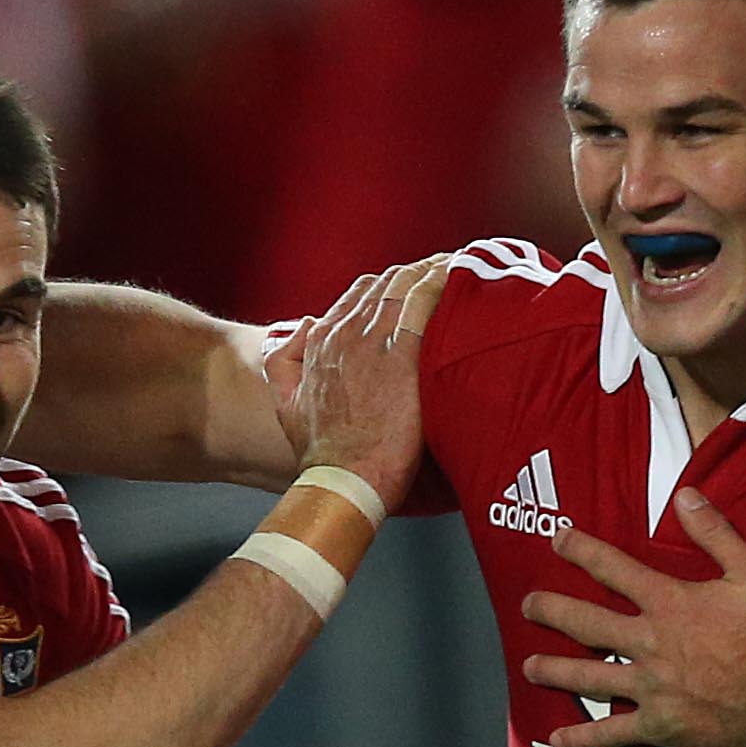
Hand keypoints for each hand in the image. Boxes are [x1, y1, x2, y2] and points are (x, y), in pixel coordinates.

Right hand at [291, 258, 444, 509]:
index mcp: (322, 342)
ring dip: (433, 271)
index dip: (390, 285)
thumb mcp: (288, 405)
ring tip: (461, 266)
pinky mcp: (402, 358)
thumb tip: (304, 326)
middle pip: (386, 285)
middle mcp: (345, 335)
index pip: (360, 294)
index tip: (415, 283)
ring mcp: (373, 344)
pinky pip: (422, 305)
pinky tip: (458, 278)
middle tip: (448, 270)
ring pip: (405, 286)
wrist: (341, 480)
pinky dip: (440, 286)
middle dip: (417, 273)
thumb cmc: (321, 453)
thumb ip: (284, 363)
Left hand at [519, 489, 745, 746]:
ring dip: (555, 671)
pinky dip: (583, 739)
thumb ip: (716, 533)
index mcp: (669, 603)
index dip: (583, 551)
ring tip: (528, 666)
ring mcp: (649, 688)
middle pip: (587, 623)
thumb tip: (684, 494)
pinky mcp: (658, 726)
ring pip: (588, 677)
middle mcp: (649, 643)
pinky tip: (557, 742)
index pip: (614, 569)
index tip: (558, 540)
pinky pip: (612, 734)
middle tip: (527, 604)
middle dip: (553, 610)